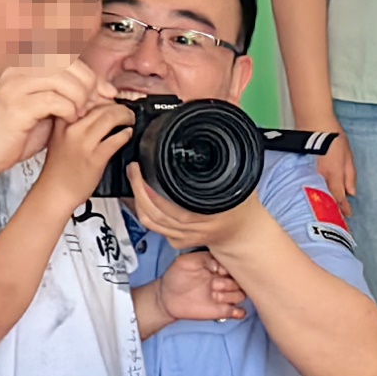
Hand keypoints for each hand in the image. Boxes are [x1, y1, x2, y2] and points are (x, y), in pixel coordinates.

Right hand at [0, 61, 116, 176]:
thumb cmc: (13, 135)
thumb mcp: (43, 109)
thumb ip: (64, 96)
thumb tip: (98, 91)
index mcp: (23, 68)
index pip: (66, 58)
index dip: (91, 73)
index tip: (106, 91)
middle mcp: (18, 72)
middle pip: (67, 64)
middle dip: (90, 84)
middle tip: (98, 104)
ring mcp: (15, 88)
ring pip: (63, 79)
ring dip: (80, 97)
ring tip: (81, 114)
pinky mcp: (17, 107)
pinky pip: (55, 100)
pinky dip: (69, 110)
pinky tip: (70, 121)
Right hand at [37, 102, 133, 210]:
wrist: (54, 193)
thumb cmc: (58, 169)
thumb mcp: (59, 138)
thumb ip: (75, 123)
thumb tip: (99, 111)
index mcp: (61, 121)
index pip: (85, 97)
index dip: (103, 96)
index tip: (111, 100)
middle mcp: (71, 129)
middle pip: (100, 105)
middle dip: (118, 106)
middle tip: (125, 110)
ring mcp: (83, 143)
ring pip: (110, 117)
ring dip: (125, 116)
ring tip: (130, 119)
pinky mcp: (95, 157)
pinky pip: (116, 138)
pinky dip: (126, 134)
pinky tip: (127, 134)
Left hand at [127, 163, 263, 251]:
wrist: (242, 232)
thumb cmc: (242, 207)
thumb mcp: (241, 185)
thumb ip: (230, 166)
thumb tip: (226, 135)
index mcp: (209, 217)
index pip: (173, 209)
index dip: (152, 192)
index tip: (143, 171)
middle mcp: (194, 230)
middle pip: (155, 215)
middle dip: (138, 191)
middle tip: (134, 169)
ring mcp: (184, 237)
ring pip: (150, 222)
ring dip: (137, 201)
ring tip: (134, 179)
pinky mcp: (177, 241)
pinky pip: (153, 228)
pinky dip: (143, 211)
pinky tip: (140, 196)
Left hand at [157, 251, 246, 322]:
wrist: (166, 297)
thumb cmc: (176, 277)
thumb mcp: (186, 261)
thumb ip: (203, 258)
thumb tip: (219, 265)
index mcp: (217, 269)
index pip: (233, 267)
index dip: (230, 269)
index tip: (218, 271)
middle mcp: (222, 282)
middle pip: (240, 281)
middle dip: (231, 282)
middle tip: (215, 285)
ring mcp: (222, 297)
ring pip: (241, 295)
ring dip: (233, 295)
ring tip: (216, 296)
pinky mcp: (220, 311)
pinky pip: (238, 312)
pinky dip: (239, 312)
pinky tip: (232, 309)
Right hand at [309, 121, 355, 217]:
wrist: (313, 122)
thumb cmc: (332, 136)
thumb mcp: (348, 155)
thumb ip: (350, 175)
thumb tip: (352, 192)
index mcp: (334, 175)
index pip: (339, 198)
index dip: (344, 209)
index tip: (347, 216)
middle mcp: (320, 178)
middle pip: (326, 200)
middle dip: (331, 210)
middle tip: (335, 221)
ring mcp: (309, 174)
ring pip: (315, 194)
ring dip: (320, 203)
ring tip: (323, 213)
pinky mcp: (301, 170)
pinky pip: (307, 186)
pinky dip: (310, 193)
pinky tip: (310, 197)